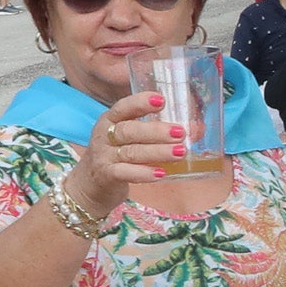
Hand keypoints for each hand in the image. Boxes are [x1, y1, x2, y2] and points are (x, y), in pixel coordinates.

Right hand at [70, 90, 175, 217]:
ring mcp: (103, 156)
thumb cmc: (117, 156)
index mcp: (110, 120)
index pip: (123, 107)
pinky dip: (143, 173)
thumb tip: (197, 129)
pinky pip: (124, 173)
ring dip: (157, 152)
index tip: (161, 100)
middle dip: (156, 131)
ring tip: (180, 152)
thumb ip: (156, 133)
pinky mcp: (105, 176)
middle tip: (181, 132)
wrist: (88, 186)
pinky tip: (161, 174)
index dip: (140, 102)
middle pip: (129, 130)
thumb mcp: (129, 139)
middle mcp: (104, 135)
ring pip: (131, 152)